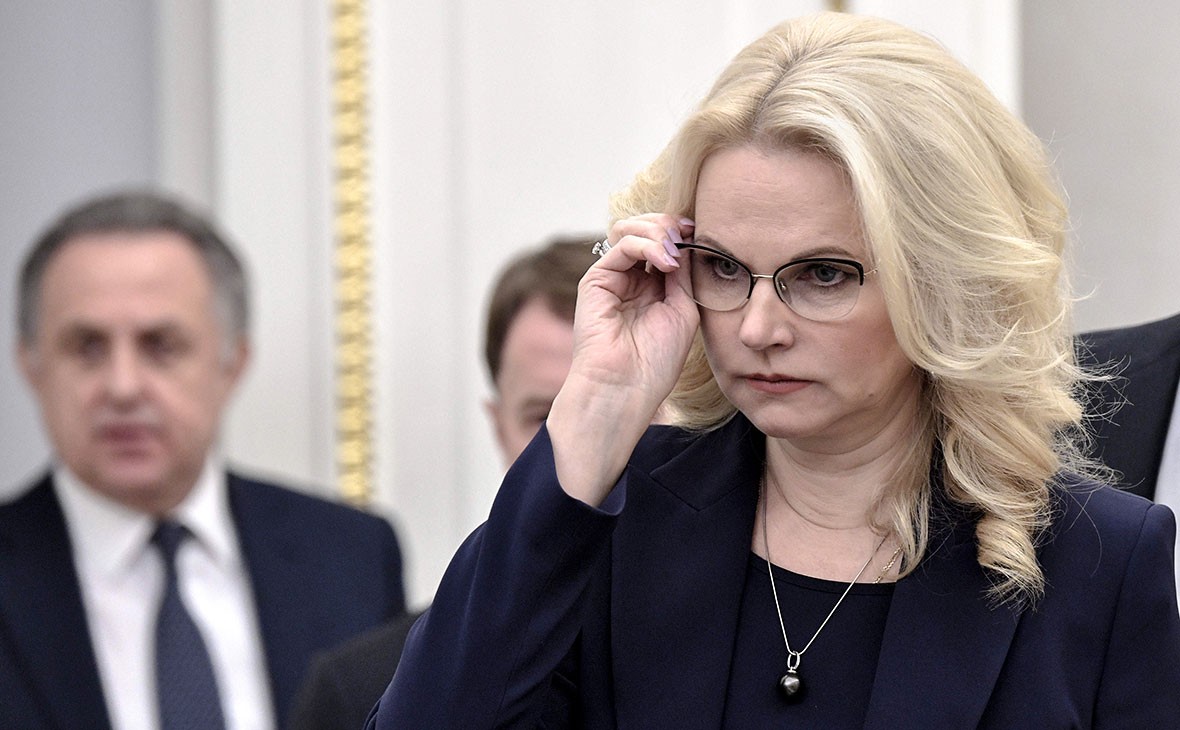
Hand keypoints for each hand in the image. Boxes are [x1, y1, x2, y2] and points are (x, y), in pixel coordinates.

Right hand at [547, 214, 698, 504]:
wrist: (626, 389)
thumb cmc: (655, 362)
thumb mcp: (683, 310)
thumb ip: (683, 274)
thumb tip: (686, 239)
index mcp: (651, 286)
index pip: (664, 243)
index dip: (682, 232)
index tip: (704, 232)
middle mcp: (629, 278)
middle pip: (646, 229)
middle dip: (670, 226)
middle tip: (690, 233)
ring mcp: (612, 278)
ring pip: (631, 230)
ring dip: (659, 231)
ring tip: (676, 250)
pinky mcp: (595, 280)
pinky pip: (622, 245)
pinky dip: (648, 245)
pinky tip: (665, 261)